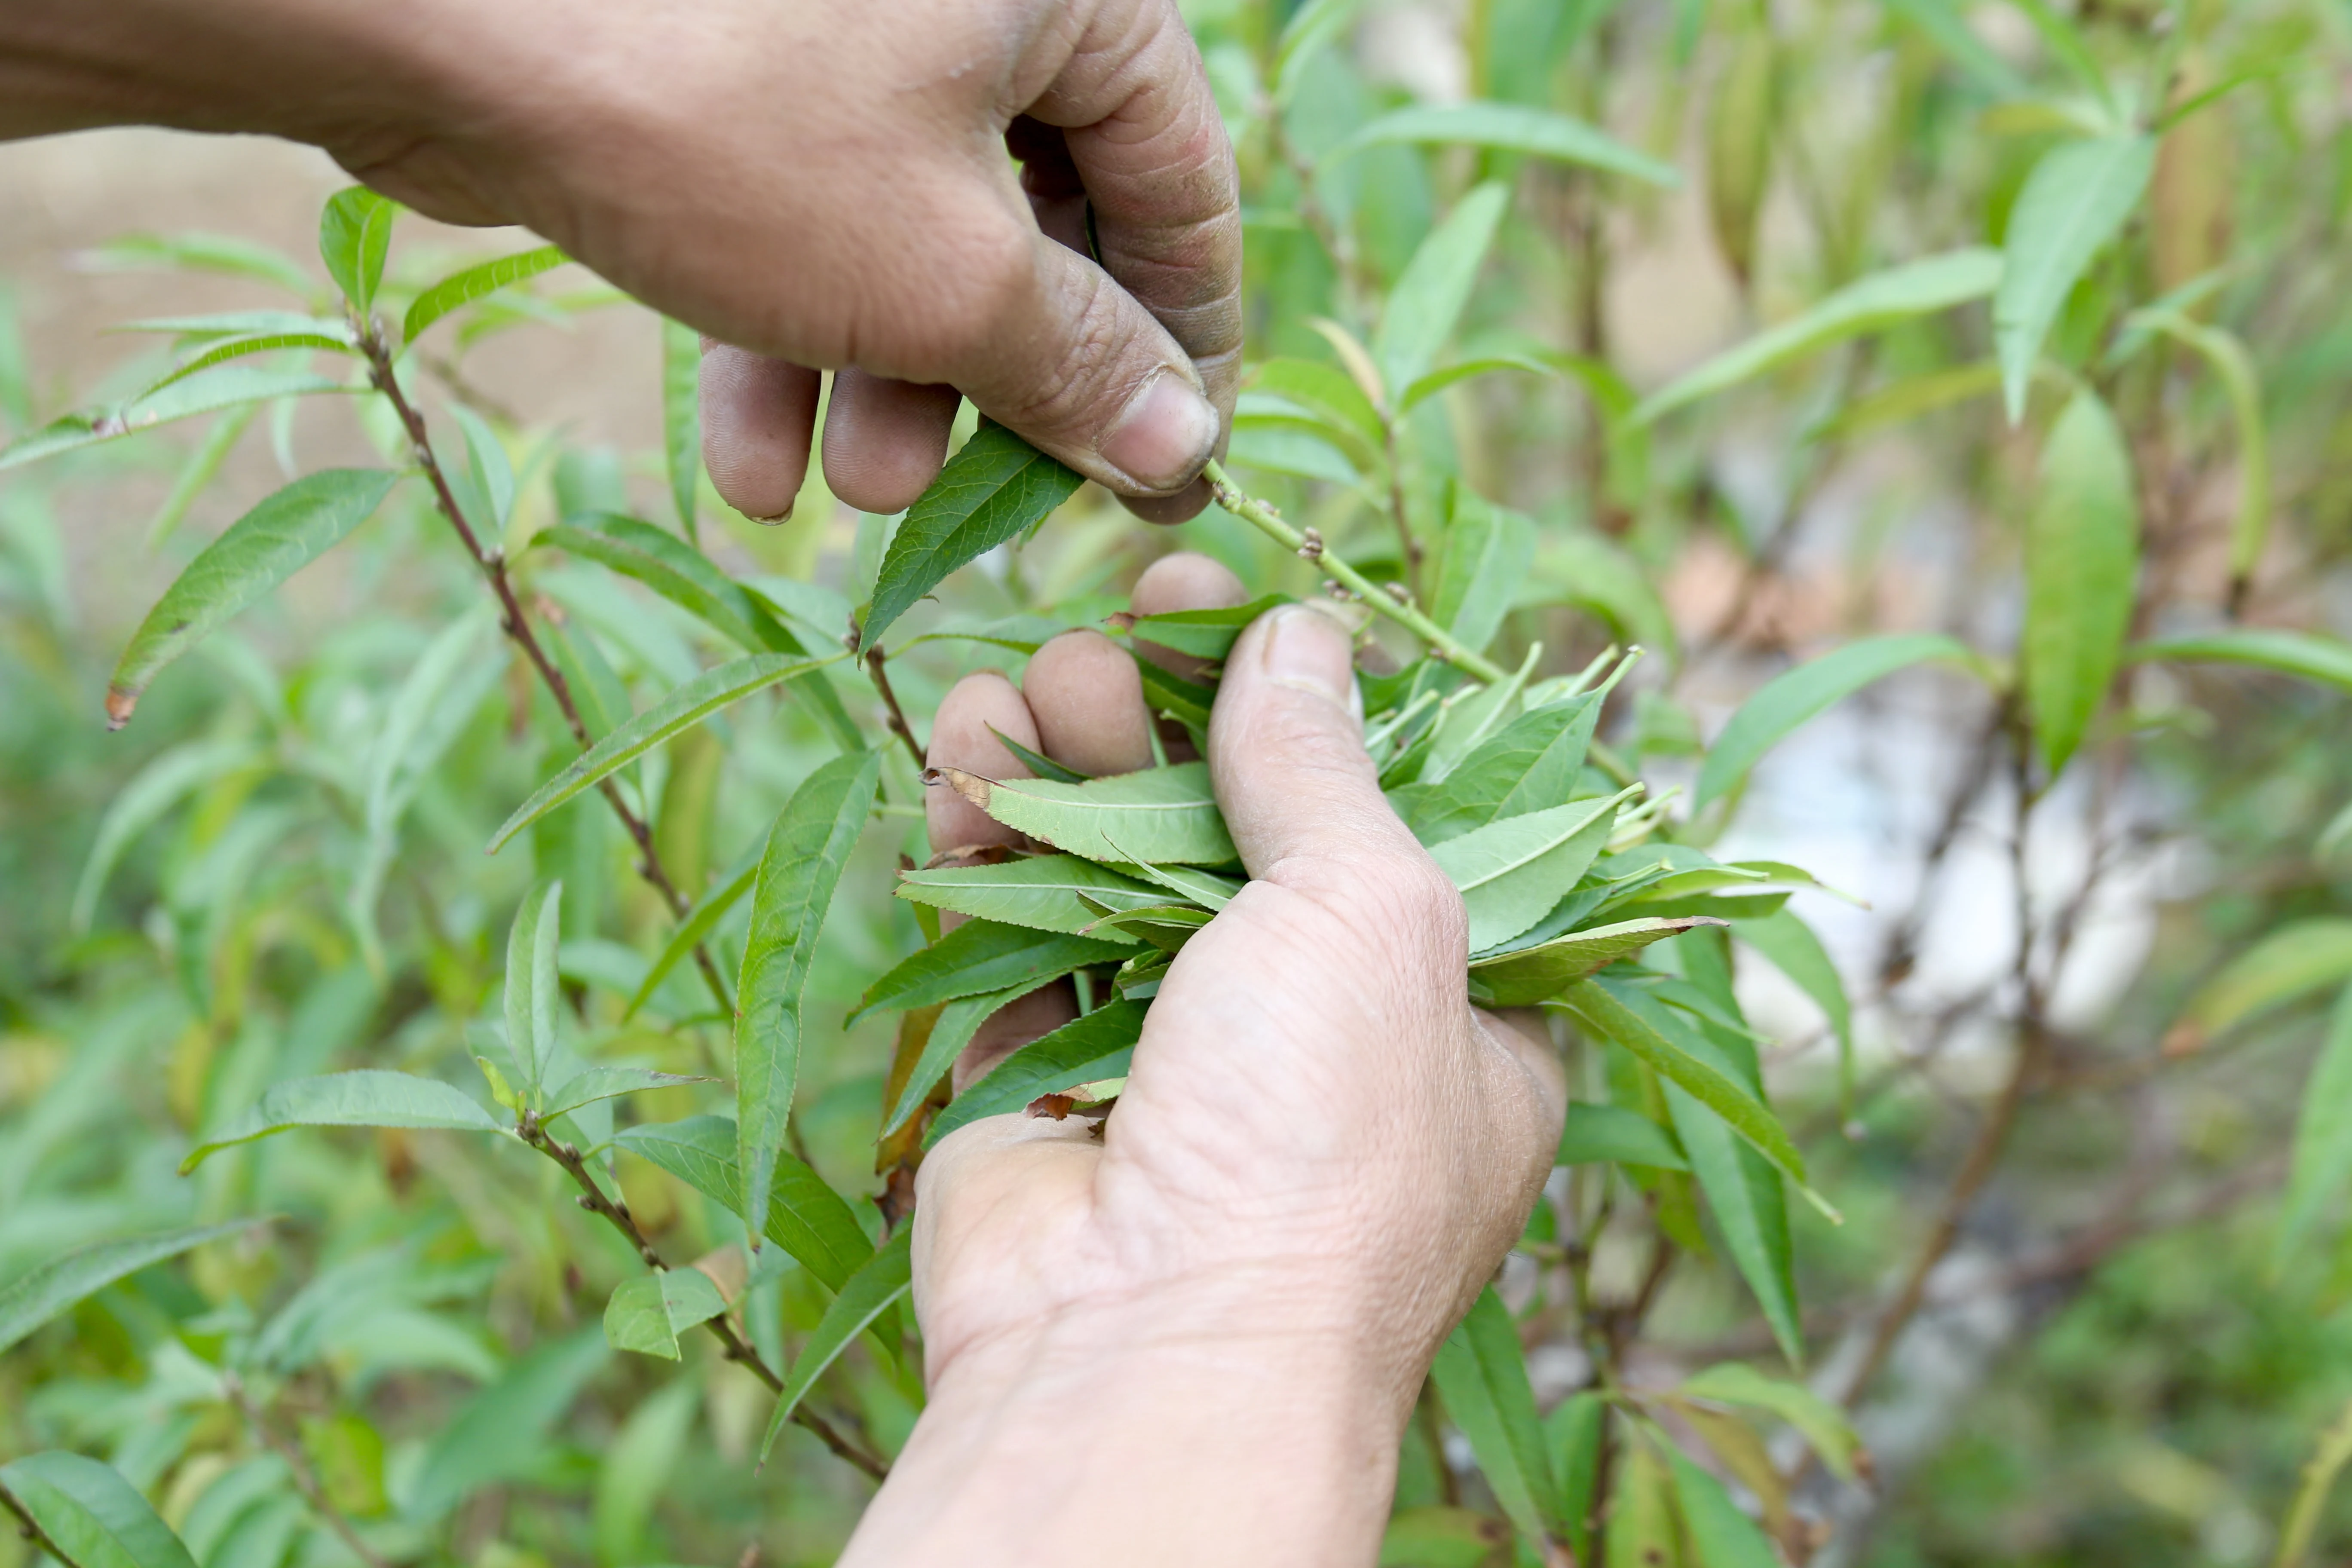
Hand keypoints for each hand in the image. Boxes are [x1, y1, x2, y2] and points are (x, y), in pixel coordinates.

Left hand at [0, 0, 1236, 517]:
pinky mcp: (729, 84)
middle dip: (996, 382)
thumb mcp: (943, 276)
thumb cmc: (731, 125)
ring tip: (846, 494)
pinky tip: (749, 471)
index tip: (1169, 471)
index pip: (1176, 184)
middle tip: (987, 501)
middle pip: (1037, 221)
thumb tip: (1182, 452)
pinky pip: (801, 220)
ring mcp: (838, 33)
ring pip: (907, 236)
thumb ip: (1077, 367)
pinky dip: (788, 339)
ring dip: (885, 385)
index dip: (1180, 346)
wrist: (432, 23)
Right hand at [843, 559, 1564, 1567]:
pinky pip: (1019, 924)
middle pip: (1244, 818)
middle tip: (1127, 616)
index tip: (1249, 602)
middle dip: (1181, 710)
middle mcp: (1318, 1028)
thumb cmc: (1314, 1142)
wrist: (1145, 1358)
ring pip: (1119, 858)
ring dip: (1072, 752)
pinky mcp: (1045, 1074)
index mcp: (1451, 1007)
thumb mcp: (1371, 916)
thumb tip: (1301, 633)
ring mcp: (1177, 1052)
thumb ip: (1325, 765)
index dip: (1324, 698)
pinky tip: (963, 753)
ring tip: (1029, 680)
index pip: (1398, 811)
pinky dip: (990, 832)